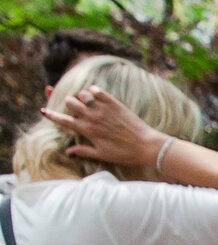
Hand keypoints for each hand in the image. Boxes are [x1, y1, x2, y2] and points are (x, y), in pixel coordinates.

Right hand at [41, 86, 170, 171]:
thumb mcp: (102, 155)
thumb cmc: (125, 153)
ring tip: (88, 104)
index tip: (44, 111)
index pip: (63, 120)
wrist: (147, 145)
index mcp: (87, 130)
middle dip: (69, 104)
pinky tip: (97, 97)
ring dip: (82, 97)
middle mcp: (92, 117)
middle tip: (76, 109)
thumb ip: (84, 151)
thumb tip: (68, 152)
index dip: (51, 115)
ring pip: (82, 94)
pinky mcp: (113, 102)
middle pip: (69, 102)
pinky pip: (96, 90)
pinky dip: (93, 91)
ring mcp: (102, 108)